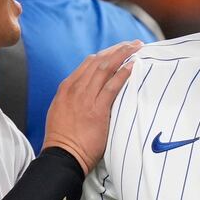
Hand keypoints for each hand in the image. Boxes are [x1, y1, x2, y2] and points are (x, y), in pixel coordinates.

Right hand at [41, 40, 140, 172]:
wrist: (62, 155)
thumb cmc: (64, 139)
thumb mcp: (62, 111)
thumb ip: (74, 99)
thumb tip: (89, 94)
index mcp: (67, 87)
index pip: (89, 63)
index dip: (107, 54)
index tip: (119, 50)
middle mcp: (76, 88)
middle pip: (99, 61)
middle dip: (118, 49)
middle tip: (133, 44)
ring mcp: (86, 98)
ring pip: (106, 68)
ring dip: (124, 55)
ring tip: (137, 48)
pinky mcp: (97, 110)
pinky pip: (112, 87)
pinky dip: (124, 74)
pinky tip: (134, 66)